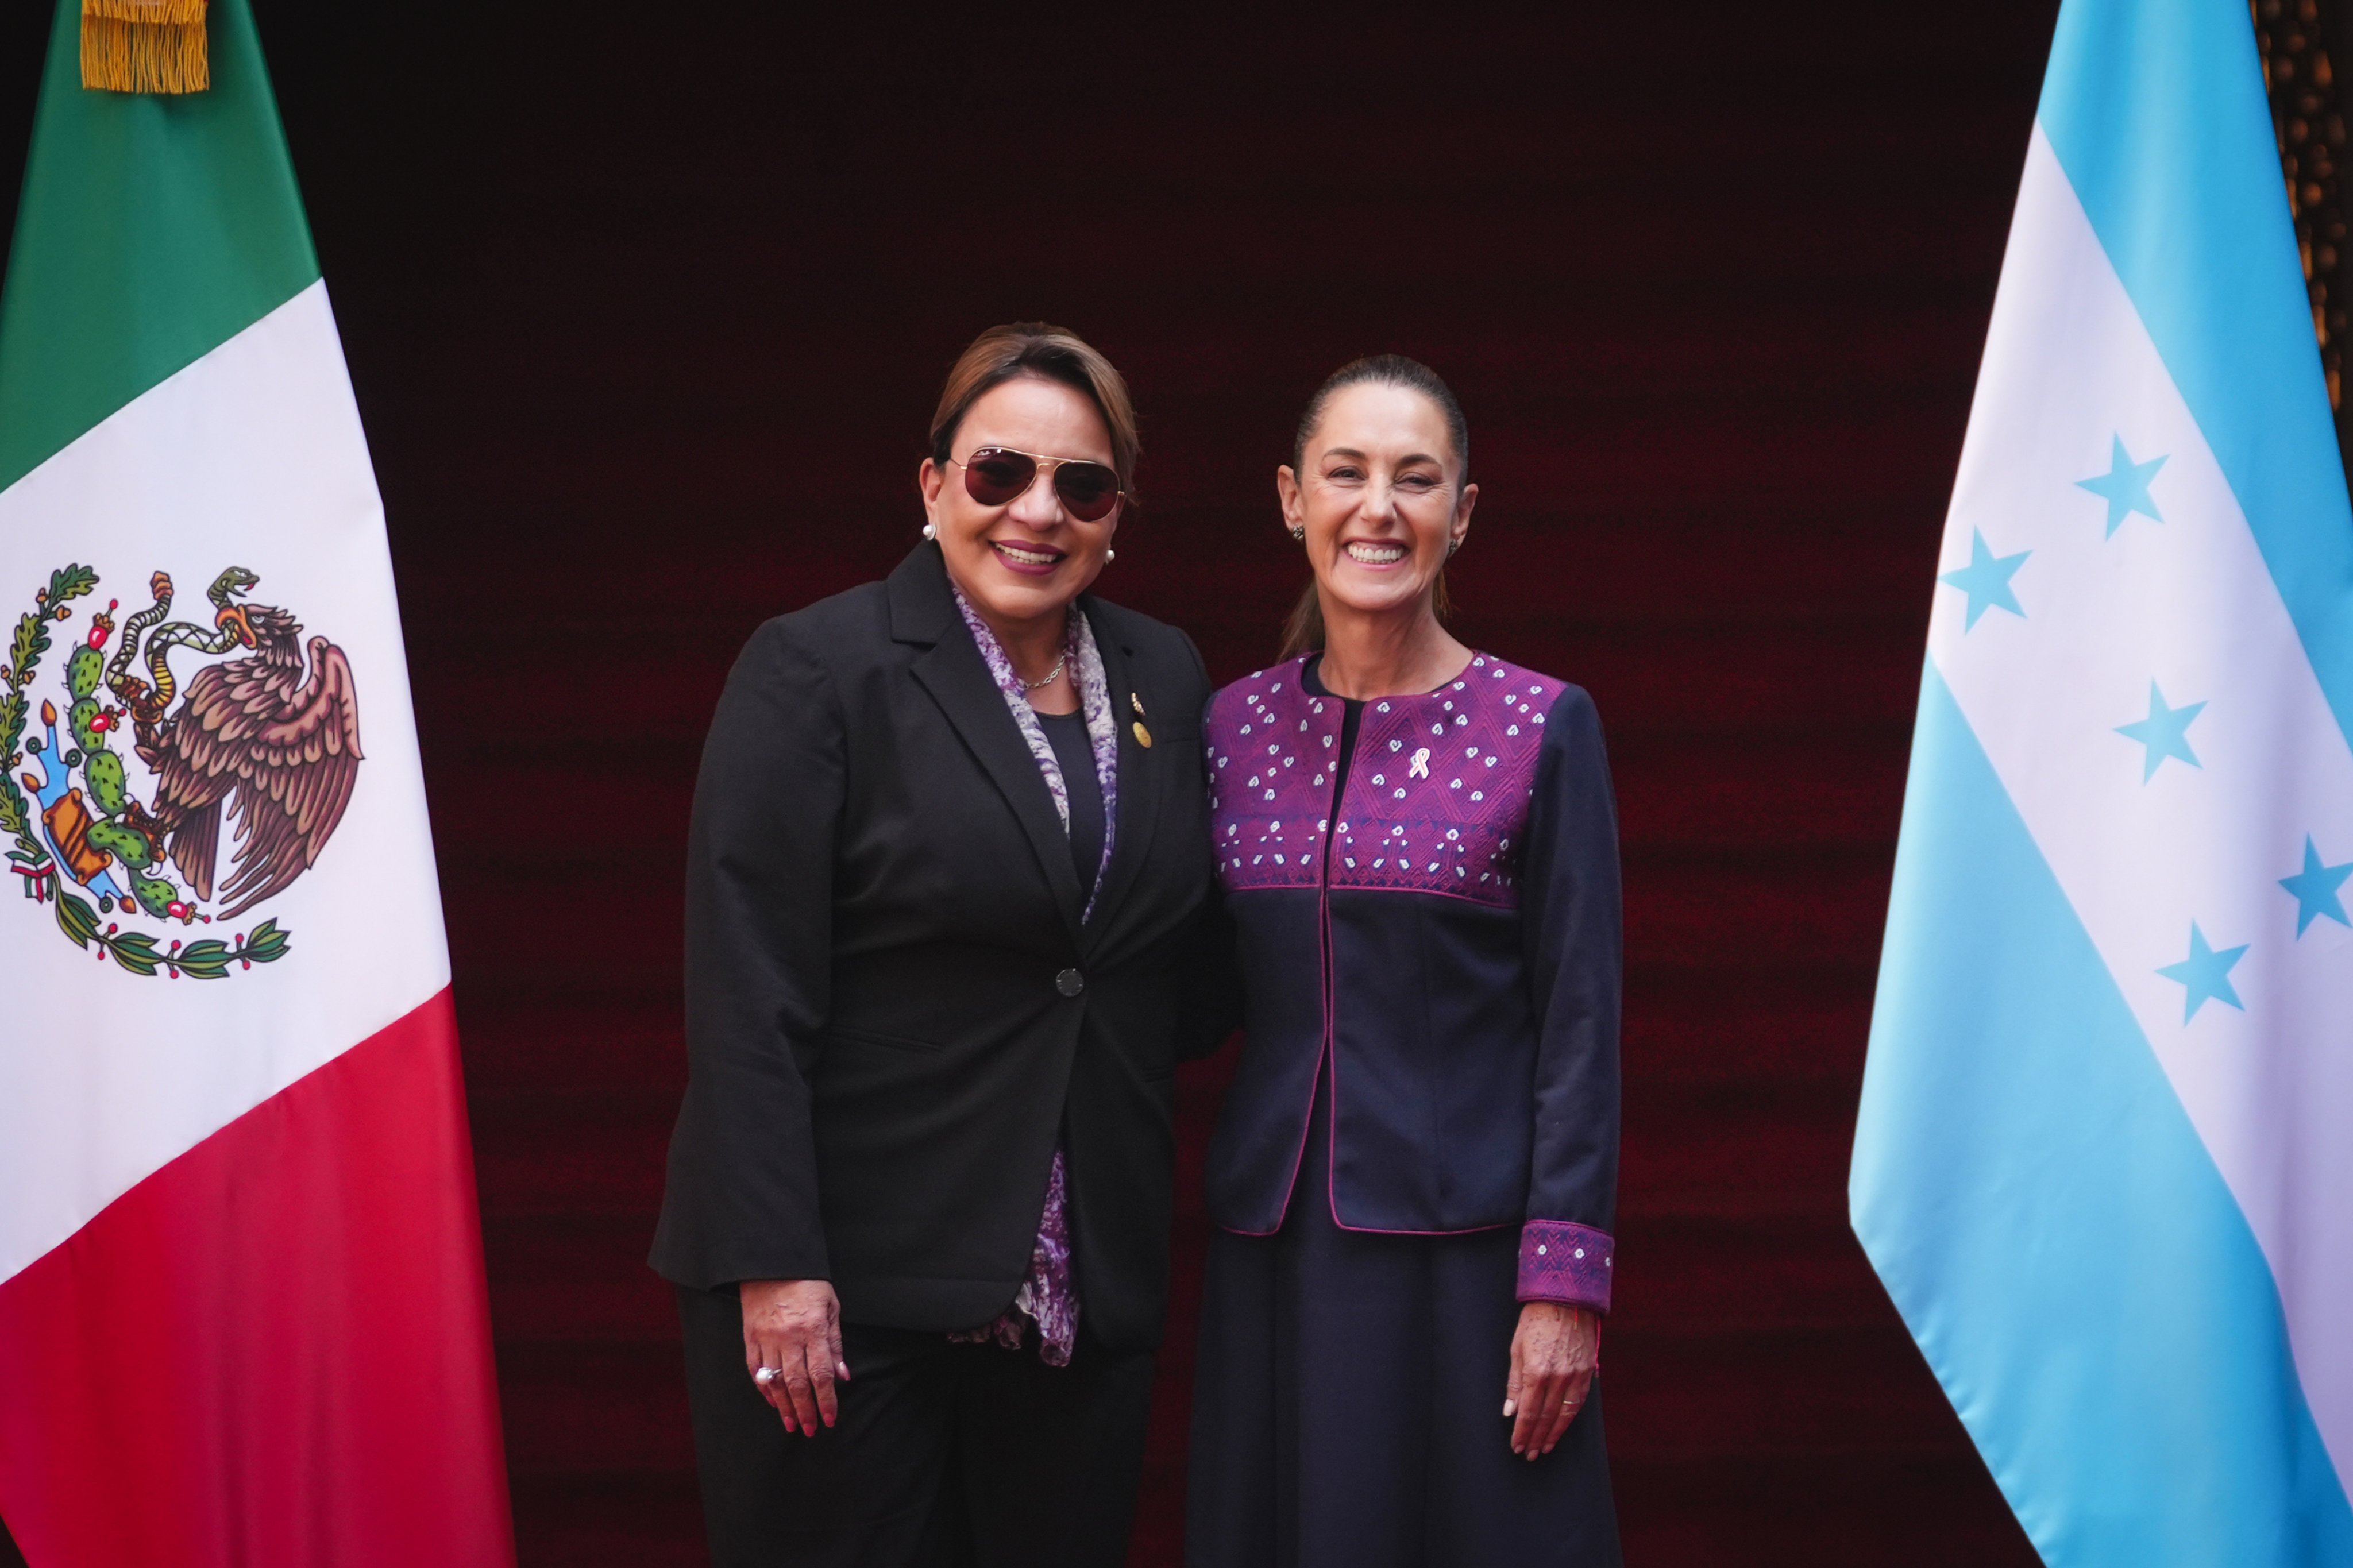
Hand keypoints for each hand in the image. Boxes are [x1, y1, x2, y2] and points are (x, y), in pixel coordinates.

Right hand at [740, 1278, 849, 1435]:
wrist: (772, 1263)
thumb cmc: (807, 1283)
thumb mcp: (831, 1307)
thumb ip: (835, 1343)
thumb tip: (842, 1375)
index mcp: (813, 1329)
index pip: (821, 1374)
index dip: (826, 1400)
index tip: (830, 1418)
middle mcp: (789, 1337)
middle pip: (797, 1383)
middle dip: (806, 1410)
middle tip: (810, 1429)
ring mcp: (767, 1338)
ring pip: (775, 1381)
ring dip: (785, 1407)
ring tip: (792, 1424)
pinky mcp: (750, 1337)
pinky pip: (755, 1370)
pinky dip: (765, 1389)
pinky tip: (773, 1402)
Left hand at [1502, 1302, 1597, 1458]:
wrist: (1565, 1298)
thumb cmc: (1535, 1320)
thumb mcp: (1516, 1348)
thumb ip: (1514, 1382)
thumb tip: (1510, 1410)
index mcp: (1536, 1371)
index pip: (1528, 1412)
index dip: (1522, 1432)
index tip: (1517, 1446)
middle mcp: (1558, 1377)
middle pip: (1546, 1417)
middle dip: (1536, 1438)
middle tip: (1530, 1453)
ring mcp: (1575, 1375)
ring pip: (1565, 1414)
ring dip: (1554, 1434)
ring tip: (1545, 1447)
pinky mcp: (1588, 1371)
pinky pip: (1579, 1402)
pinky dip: (1570, 1418)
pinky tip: (1562, 1426)